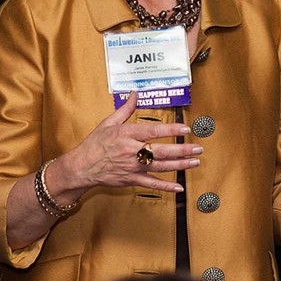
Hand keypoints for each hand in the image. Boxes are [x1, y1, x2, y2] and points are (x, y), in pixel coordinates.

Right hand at [56, 91, 200, 194]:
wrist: (82, 167)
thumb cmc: (95, 144)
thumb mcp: (108, 122)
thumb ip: (125, 109)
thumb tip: (135, 93)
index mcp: (127, 134)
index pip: (153, 131)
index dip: (171, 129)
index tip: (186, 128)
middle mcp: (132, 151)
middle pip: (161, 151)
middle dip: (182, 150)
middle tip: (198, 148)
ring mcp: (133, 167)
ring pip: (161, 167)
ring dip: (180, 165)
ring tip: (195, 162)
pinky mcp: (131, 180)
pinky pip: (152, 184)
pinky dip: (166, 187)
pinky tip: (179, 187)